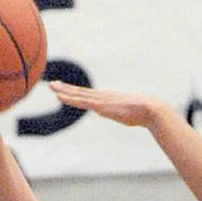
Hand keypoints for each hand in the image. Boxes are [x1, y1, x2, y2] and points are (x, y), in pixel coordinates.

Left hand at [49, 82, 169, 127]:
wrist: (150, 109)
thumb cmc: (145, 113)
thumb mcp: (133, 114)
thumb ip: (129, 115)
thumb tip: (134, 117)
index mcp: (109, 99)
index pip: (89, 95)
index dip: (77, 92)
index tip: (67, 89)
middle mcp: (103, 97)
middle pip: (80, 92)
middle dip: (65, 88)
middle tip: (52, 84)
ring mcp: (101, 100)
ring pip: (78, 95)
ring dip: (63, 91)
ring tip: (52, 87)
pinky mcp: (101, 106)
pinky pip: (80, 102)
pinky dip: (69, 99)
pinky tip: (59, 96)